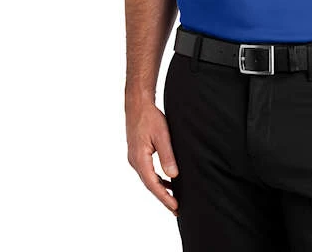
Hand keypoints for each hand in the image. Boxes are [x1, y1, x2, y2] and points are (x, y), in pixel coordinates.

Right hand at [126, 98, 179, 215]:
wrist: (137, 104)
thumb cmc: (150, 117)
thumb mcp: (162, 136)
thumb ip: (167, 156)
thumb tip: (173, 176)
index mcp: (139, 159)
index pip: (153, 185)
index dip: (165, 197)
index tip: (175, 207)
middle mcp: (134, 162)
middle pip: (150, 185)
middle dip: (163, 197)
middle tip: (177, 209)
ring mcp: (134, 158)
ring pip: (148, 179)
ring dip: (160, 189)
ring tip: (174, 198)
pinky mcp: (137, 153)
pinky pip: (147, 171)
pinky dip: (157, 178)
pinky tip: (167, 180)